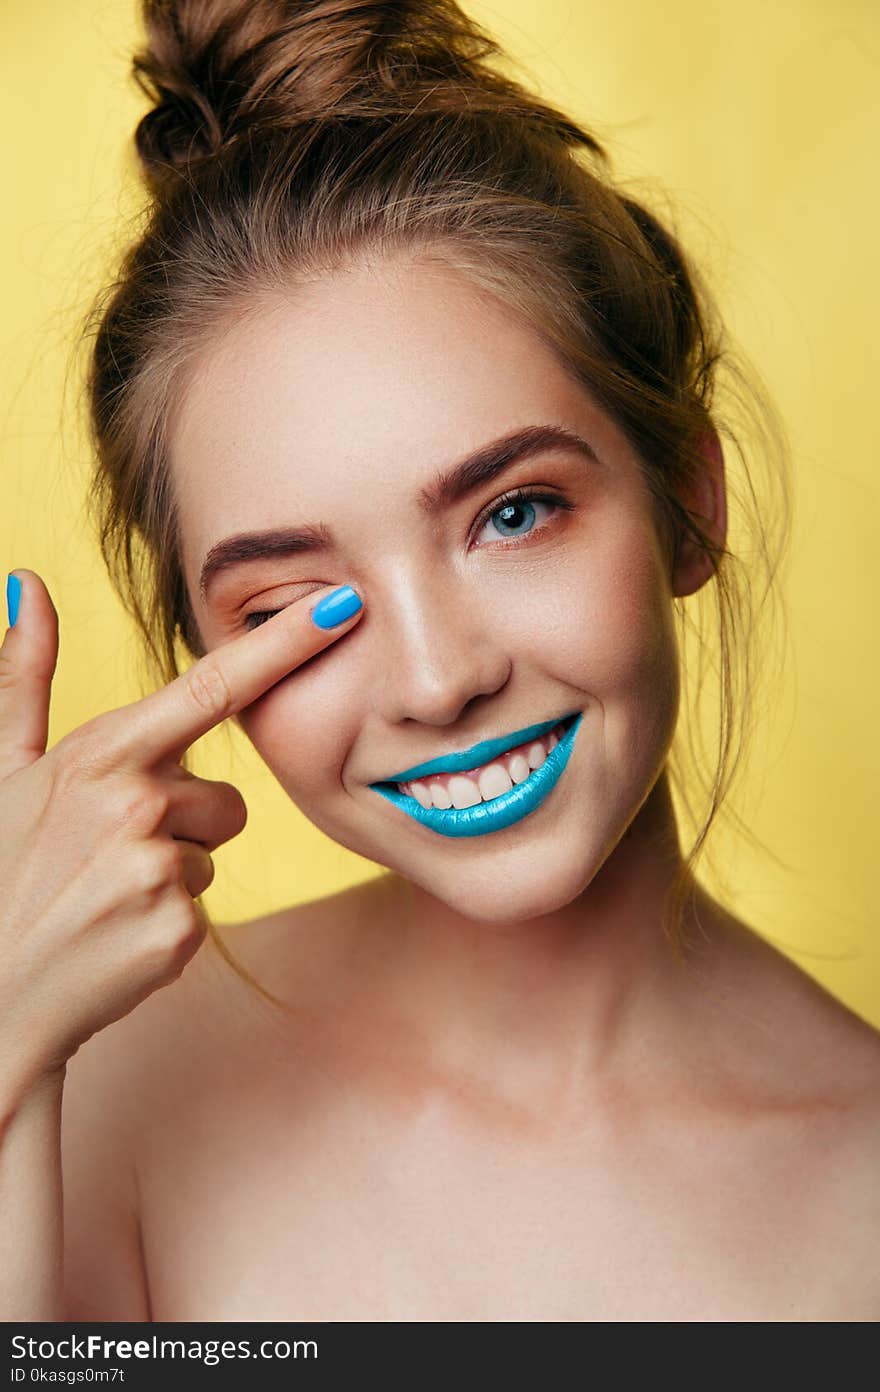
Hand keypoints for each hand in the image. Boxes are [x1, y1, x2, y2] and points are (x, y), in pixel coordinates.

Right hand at [0, 571, 363, 1097]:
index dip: (284, 644)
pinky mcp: (178, 929)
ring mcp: (158, 868)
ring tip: (107, 891)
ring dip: (176, 870)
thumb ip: (24, 675)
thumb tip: (27, 581)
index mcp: (99, 752)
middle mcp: (134, 802)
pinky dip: (169, 919)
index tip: (343, 605)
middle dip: (183, 823)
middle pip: (226, 798)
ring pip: (216, 850)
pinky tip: (116, 929)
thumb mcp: (3, 768)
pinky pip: (207, 902)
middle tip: (107, 854)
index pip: (211, 687)